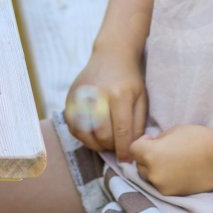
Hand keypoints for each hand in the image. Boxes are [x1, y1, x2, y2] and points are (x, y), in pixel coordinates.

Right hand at [64, 47, 146, 161]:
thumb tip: (131, 148)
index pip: (122, 133)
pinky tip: (92, 134)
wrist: (111, 54)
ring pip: (85, 133)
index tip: (127, 158)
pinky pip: (73, 126)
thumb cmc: (130, 79)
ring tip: (105, 142)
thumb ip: (138, 124)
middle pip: (103, 135)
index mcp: (120, 96)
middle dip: (111, 147)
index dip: (124, 151)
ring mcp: (82, 96)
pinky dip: (82, 136)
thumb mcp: (141, 98)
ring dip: (96, 144)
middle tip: (116, 147)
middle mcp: (98, 96)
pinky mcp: (70, 97)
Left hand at [130, 125, 212, 195]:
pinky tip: (177, 169)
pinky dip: (165, 178)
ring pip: (149, 177)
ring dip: (155, 169)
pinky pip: (161, 185)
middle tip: (162, 150)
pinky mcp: (172, 193)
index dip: (141, 143)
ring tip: (171, 160)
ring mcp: (162, 185)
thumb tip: (151, 145)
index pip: (133, 150)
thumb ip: (157, 140)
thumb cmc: (197, 138)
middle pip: (139, 165)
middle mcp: (153, 172)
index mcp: (150, 154)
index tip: (151, 139)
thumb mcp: (172, 130)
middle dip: (146, 157)